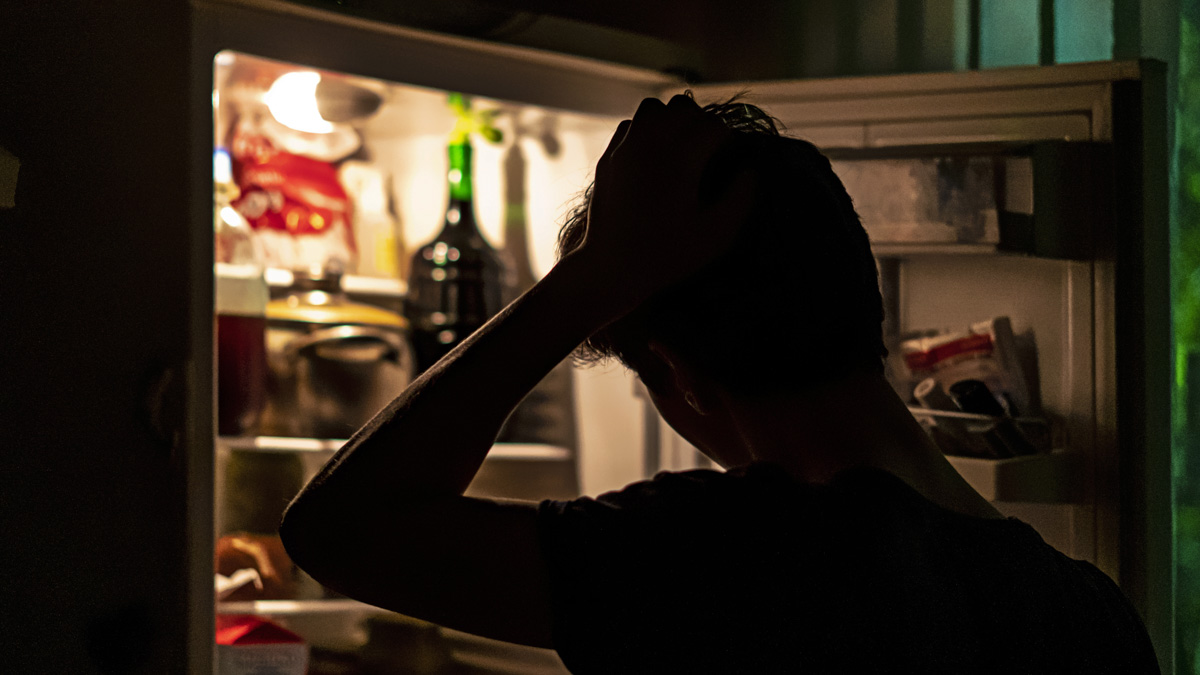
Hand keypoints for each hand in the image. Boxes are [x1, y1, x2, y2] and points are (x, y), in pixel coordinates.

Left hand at [573, 94, 754, 303]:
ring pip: (654, 108)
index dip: (727, 143)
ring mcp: (624, 147)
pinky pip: (631, 125)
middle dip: (702, 125)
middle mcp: (649, 144)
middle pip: (685, 108)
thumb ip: (740, 198)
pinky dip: (646, 131)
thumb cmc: (666, 256)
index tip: (728, 163)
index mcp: (679, 159)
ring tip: (680, 147)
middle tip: (707, 153)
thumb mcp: (715, 235)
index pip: (714, 127)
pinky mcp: (608, 157)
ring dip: (672, 120)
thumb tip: (750, 170)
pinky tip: (654, 156)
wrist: (610, 268)